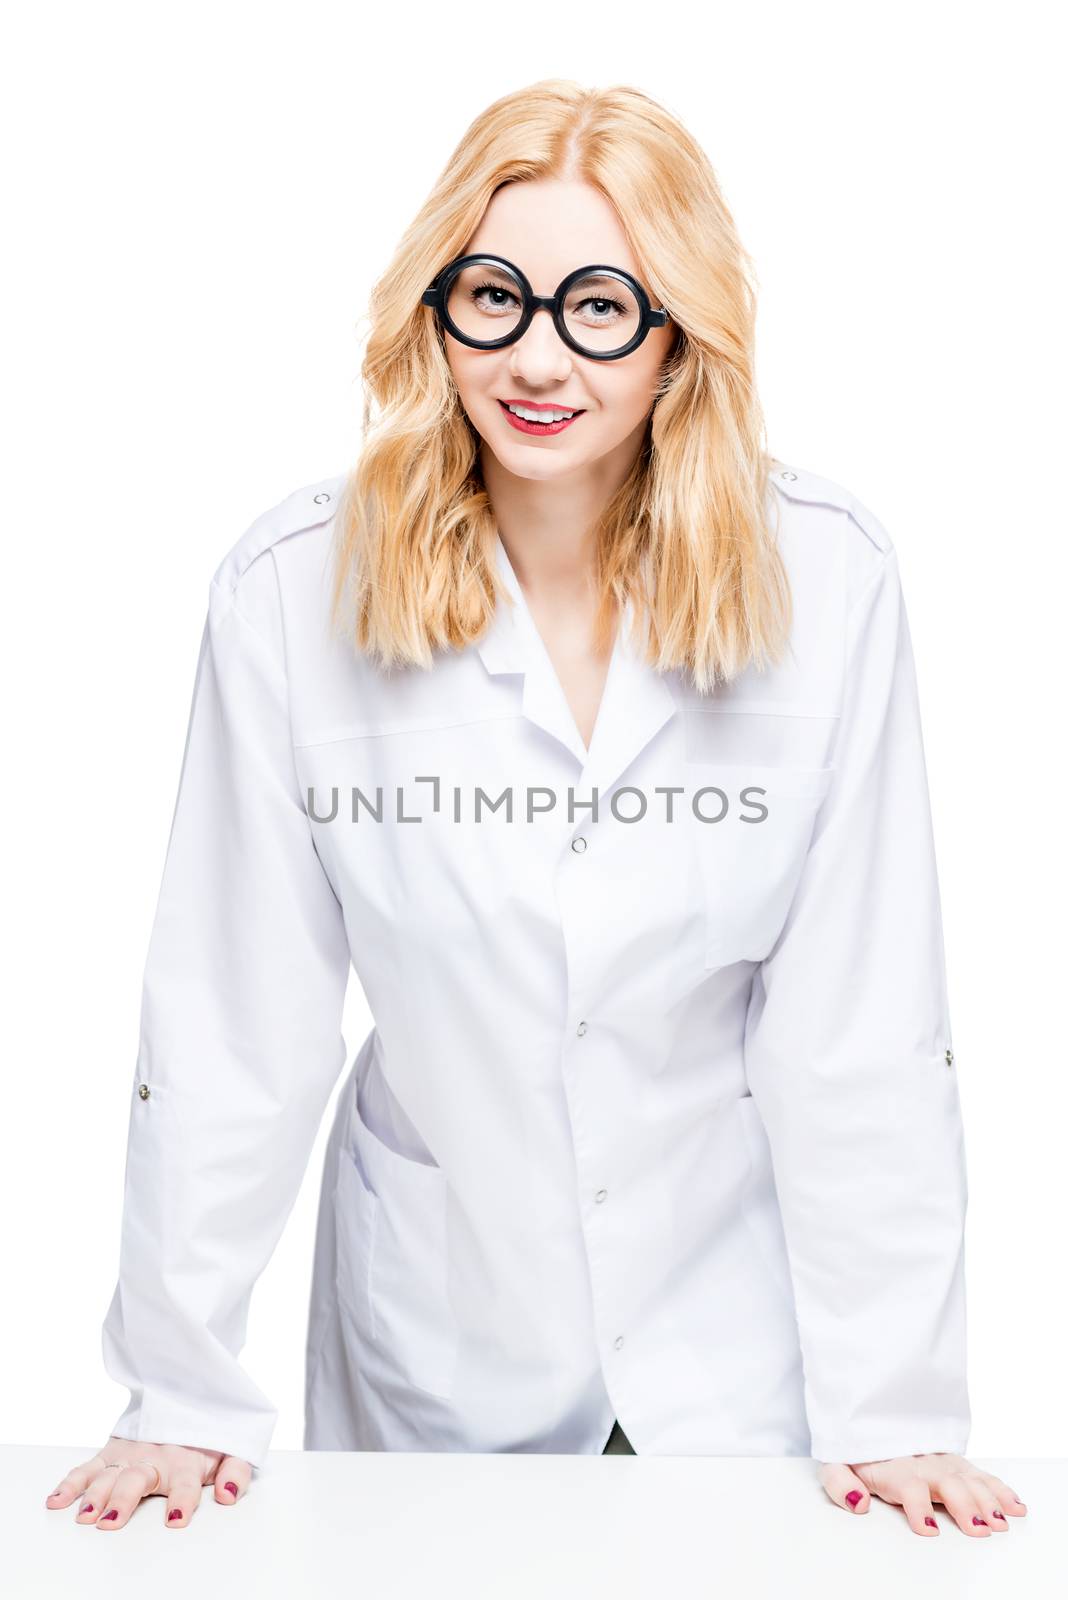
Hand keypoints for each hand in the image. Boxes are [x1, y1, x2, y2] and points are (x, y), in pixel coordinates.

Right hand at [44, 1435, 252, 1528]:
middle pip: (136, 1481)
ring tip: (85, 1515)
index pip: (186, 1483)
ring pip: (108, 1476)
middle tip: (110, 1522)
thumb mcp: (234, 1447)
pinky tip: (57, 1501)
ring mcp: (129, 1454)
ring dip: (94, 1495)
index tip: (175, 1518)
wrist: (190, 1390)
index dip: (182, 1499)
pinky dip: (70, 1483)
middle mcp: (155, 1458)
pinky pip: (87, 1468)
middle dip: (123, 1501)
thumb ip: (236, 1472)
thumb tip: (227, 1494)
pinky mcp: (111, 1452)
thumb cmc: (210, 1432)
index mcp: (186, 1461)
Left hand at [818, 1451, 1027, 1536]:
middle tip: (980, 1529)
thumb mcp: (834, 1462)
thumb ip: (839, 1484)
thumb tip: (859, 1504)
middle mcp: (922, 1463)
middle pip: (947, 1483)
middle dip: (965, 1506)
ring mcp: (941, 1462)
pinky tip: (1014, 1507)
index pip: (908, 1486)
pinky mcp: (954, 1464)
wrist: (867, 1416)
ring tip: (1000, 1522)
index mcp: (893, 1467)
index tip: (927, 1529)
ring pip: (969, 1479)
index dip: (918, 1508)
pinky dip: (999, 1490)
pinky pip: (981, 1475)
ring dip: (987, 1500)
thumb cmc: (854, 1450)